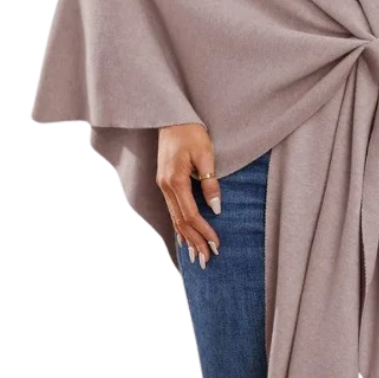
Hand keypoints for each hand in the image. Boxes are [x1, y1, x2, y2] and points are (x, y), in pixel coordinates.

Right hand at [156, 123, 221, 267]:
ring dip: (187, 238)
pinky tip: (184, 238)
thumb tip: (216, 208)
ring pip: (175, 219)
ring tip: (197, 256)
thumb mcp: (206, 154)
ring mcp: (162, 186)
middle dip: (195, 242)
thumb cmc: (191, 132)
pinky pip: (172, 211)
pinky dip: (179, 227)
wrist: (172, 117)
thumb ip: (210, 182)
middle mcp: (165, 186)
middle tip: (207, 260)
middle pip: (181, 221)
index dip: (204, 231)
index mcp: (175, 181)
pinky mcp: (164, 183)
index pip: (191, 214)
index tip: (216, 245)